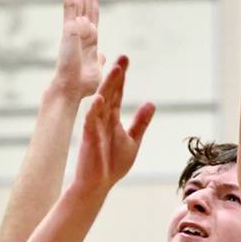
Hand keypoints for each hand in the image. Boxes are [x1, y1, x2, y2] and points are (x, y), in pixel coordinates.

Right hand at [52, 0, 104, 101]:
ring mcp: (74, 28)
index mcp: (90, 39)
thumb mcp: (97, 69)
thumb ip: (99, 60)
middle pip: (85, 4)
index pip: (92, 15)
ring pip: (76, 1)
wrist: (71, 89)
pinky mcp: (69, 27)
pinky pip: (69, 5)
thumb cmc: (83, 85)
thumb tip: (103, 55)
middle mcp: (82, 31)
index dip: (93, 1)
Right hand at [72, 57, 154, 194]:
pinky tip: (100, 99)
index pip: (118, 93)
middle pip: (110, 92)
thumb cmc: (112, 164)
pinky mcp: (89, 137)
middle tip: (123, 58)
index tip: (126, 59)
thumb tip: (151, 103)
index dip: (122, 77)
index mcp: (112, 118)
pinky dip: (95, 110)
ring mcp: (95, 126)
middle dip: (117, 75)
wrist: (98, 184)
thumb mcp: (133, 141)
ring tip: (115, 71)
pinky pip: (91, 121)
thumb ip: (140, 122)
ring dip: (108, 86)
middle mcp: (103, 118)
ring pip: (102, 102)